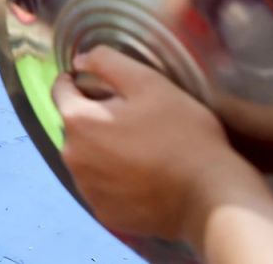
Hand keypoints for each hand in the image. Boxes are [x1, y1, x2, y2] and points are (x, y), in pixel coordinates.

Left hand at [52, 46, 256, 244]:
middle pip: (74, 125)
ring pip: (85, 156)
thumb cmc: (182, 134)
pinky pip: (100, 185)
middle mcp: (71, 156)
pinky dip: (112, 178)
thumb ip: (108, 63)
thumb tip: (80, 60)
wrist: (211, 197)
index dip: (80, 81)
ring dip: (101, 149)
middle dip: (95, 117)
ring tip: (139, 150)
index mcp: (77, 121)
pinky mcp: (104, 212)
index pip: (61, 90)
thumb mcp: (149, 83)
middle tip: (133, 119)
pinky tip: (141, 176)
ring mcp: (86, 188)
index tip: (105, 85)